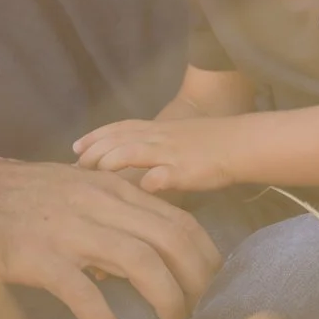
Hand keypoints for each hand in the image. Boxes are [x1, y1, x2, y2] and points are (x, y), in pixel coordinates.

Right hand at [0, 157, 221, 318]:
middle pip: (171, 238)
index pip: (176, 217)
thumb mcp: (67, 192)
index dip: (204, 251)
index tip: (216, 280)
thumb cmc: (7, 200)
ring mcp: (70, 228)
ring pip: (141, 262)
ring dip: (166, 299)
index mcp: (107, 188)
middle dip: (198, 278)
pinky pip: (85, 294)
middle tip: (206, 311)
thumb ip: (105, 214)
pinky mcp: (39, 258)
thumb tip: (134, 256)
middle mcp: (97, 203)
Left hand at [73, 116, 241, 193]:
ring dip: (110, 162)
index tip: (75, 147)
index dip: (95, 136)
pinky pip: (163, 174)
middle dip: (93, 152)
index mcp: (157, 130)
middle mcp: (159, 138)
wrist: (242, 143)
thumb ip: (156, 149)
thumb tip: (136, 163)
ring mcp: (170, 153)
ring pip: (132, 152)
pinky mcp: (185, 170)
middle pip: (118, 139)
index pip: (119, 128)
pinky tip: (137, 190)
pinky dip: (148, 181)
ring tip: (94, 177)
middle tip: (75, 167)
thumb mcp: (178, 140)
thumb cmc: (213, 143)